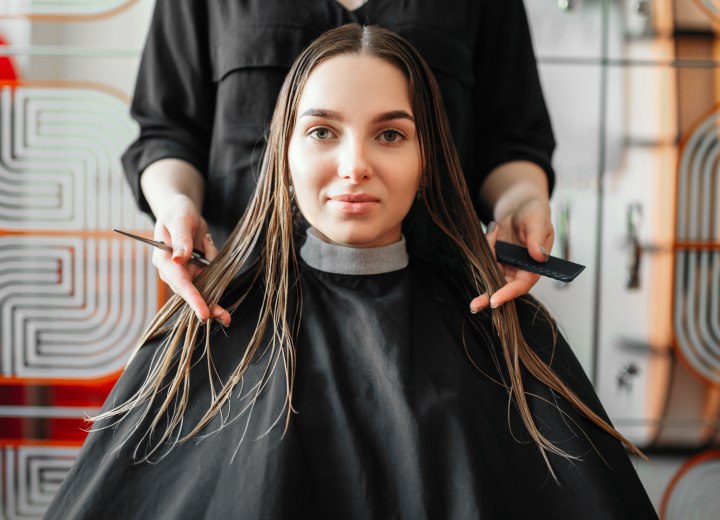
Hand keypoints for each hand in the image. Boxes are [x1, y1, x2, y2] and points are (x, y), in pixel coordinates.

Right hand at [152, 195, 229, 324]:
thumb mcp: (180, 220)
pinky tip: (207, 244)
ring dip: (214, 297)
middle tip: (225, 319)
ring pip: (203, 289)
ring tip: (223, 301)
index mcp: (163, 260)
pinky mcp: (196, 270)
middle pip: (191, 293)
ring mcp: (185, 272)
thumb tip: (179, 259)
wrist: (182, 211)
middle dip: (207, 306)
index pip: (180, 283)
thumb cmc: (178, 212)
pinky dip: (216, 272)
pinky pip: (211, 276)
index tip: (204, 313)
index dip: (193, 298)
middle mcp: (173, 271)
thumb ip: (181, 240)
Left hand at [470, 198, 553, 312]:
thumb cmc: (534, 214)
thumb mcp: (538, 222)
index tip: (495, 300)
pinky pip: (483, 260)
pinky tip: (493, 231)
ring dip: (482, 269)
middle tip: (474, 305)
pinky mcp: (494, 259)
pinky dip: (483, 249)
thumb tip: (539, 256)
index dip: (508, 293)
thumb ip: (537, 239)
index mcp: (533, 268)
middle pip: (502, 289)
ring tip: (493, 233)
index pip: (521, 285)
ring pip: (489, 276)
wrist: (520, 208)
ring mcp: (504, 266)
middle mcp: (518, 271)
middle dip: (488, 297)